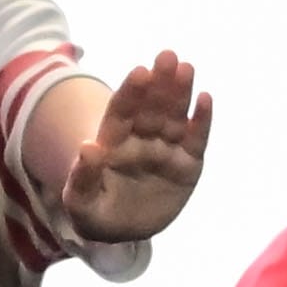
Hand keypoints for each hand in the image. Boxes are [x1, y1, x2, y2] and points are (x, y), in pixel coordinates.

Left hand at [58, 49, 212, 243]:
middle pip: (150, 108)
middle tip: (167, 56)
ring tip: (186, 67)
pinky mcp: (187, 165)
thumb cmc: (94, 212)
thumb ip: (82, 176)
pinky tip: (205, 99)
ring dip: (180, 93)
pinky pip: (195, 140)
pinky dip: (201, 120)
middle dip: (159, 83)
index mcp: (112, 143)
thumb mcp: (80, 203)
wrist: (120, 230)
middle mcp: (140, 139)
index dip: (130, 93)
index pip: (121, 113)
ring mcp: (165, 150)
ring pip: (174, 117)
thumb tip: (87, 147)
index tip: (139, 72)